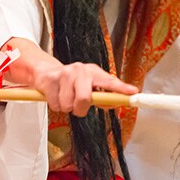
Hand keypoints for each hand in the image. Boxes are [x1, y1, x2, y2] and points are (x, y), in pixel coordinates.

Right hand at [4, 37, 137, 116]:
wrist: (46, 72)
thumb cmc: (72, 82)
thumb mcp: (88, 86)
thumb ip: (103, 97)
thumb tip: (115, 104)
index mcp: (94, 73)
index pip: (110, 81)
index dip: (121, 88)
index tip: (134, 92)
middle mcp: (81, 70)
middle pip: (84, 99)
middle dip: (80, 109)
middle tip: (77, 106)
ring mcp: (65, 74)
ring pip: (68, 104)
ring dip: (66, 107)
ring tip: (65, 98)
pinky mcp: (51, 79)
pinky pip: (55, 104)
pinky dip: (55, 105)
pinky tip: (55, 95)